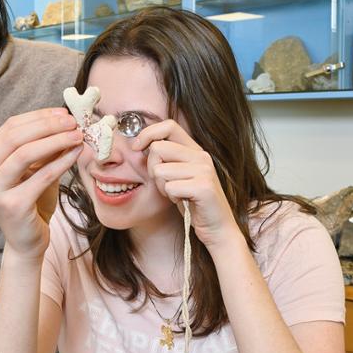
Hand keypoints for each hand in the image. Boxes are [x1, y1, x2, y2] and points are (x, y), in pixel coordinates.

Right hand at [0, 107, 82, 257]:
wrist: (27, 241)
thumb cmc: (32, 202)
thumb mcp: (36, 169)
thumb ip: (44, 146)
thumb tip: (65, 120)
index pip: (9, 127)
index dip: (38, 117)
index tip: (63, 113)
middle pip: (14, 137)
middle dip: (47, 126)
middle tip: (73, 122)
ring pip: (24, 154)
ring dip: (55, 141)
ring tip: (77, 135)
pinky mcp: (11, 206)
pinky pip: (40, 176)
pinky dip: (61, 162)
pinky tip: (76, 154)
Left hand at [132, 120, 241, 250]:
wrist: (216, 227)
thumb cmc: (192, 201)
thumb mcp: (177, 175)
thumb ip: (165, 158)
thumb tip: (139, 144)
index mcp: (195, 149)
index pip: (168, 125)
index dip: (148, 133)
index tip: (136, 147)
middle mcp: (201, 156)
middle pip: (158, 148)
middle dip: (152, 169)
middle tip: (165, 184)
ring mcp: (204, 170)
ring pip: (160, 170)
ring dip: (162, 187)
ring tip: (177, 194)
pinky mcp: (204, 187)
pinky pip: (170, 187)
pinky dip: (172, 198)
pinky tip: (183, 201)